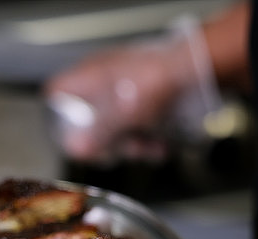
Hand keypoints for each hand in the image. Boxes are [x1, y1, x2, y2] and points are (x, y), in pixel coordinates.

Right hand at [44, 22, 214, 163]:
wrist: (201, 69)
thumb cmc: (161, 80)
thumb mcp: (124, 113)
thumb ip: (98, 134)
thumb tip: (74, 149)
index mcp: (90, 76)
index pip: (56, 93)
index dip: (58, 118)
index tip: (73, 140)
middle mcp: (104, 82)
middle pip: (89, 122)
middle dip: (108, 143)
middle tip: (121, 149)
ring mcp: (125, 92)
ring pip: (117, 130)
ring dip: (134, 146)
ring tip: (150, 147)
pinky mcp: (147, 101)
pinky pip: (138, 128)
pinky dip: (150, 140)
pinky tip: (161, 144)